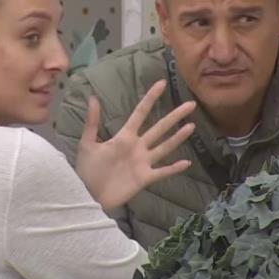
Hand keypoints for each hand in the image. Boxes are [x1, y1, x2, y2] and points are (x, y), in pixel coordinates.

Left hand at [75, 80, 195, 211]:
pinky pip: (162, 172)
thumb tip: (92, 97)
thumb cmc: (87, 169)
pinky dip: (174, 168)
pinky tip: (187, 162)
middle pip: (159, 127)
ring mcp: (142, 162)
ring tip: (191, 126)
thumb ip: (92, 122)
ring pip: (165, 147)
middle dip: (174, 116)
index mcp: (124, 136)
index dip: (151, 98)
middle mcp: (137, 147)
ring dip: (178, 137)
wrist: (87, 194)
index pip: (140, 113)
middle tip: (190, 104)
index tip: (162, 83)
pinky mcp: (144, 178)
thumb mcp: (87, 143)